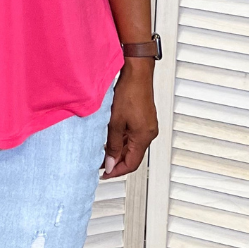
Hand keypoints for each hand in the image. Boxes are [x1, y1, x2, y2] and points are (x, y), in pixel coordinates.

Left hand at [100, 64, 157, 179]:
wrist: (137, 73)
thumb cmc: (129, 92)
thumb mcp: (115, 122)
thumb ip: (112, 144)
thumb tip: (109, 162)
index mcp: (144, 136)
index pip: (131, 164)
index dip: (116, 171)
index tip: (104, 174)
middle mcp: (149, 133)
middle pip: (132, 157)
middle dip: (115, 162)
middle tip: (99, 163)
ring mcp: (147, 126)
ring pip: (132, 147)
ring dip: (118, 151)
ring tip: (102, 151)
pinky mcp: (144, 120)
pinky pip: (133, 137)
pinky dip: (122, 141)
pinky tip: (110, 139)